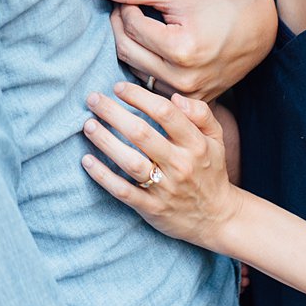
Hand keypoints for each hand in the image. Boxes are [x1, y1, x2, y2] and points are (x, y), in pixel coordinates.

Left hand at [81, 82, 241, 250]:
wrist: (218, 218)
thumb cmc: (210, 171)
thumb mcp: (216, 139)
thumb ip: (200, 114)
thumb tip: (176, 97)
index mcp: (195, 144)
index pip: (165, 112)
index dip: (139, 96)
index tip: (118, 87)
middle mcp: (180, 164)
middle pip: (141, 133)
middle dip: (113, 113)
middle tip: (93, 99)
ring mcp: (165, 188)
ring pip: (130, 162)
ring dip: (105, 142)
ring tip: (88, 125)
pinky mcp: (152, 208)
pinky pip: (123, 191)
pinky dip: (103, 176)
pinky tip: (87, 160)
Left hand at [89, 0, 277, 100]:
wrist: (258, 29)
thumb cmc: (218, 5)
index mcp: (180, 49)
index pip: (131, 28)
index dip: (122, 8)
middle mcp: (183, 78)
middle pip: (127, 51)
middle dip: (119, 27)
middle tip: (123, 10)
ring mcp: (188, 94)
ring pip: (135, 70)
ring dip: (129, 47)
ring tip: (137, 27)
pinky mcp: (192, 102)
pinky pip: (152, 85)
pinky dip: (145, 66)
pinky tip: (148, 49)